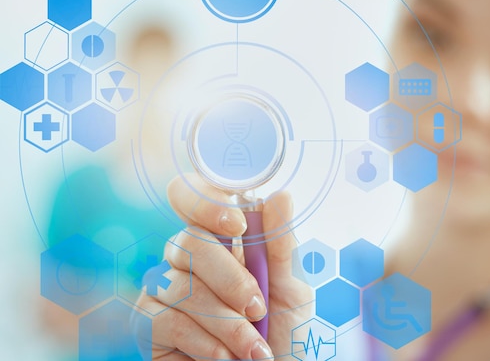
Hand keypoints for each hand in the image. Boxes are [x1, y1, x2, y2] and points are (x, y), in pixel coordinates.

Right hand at [134, 174, 311, 359]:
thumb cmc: (280, 331)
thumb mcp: (291, 288)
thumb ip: (282, 245)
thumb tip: (281, 196)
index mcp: (219, 238)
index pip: (191, 196)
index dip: (206, 201)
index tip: (238, 225)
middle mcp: (186, 256)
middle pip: (189, 240)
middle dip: (231, 279)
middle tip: (258, 308)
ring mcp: (163, 287)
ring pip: (181, 286)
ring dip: (226, 323)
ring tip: (253, 348)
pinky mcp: (147, 323)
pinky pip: (168, 321)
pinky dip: (206, 343)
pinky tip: (226, 358)